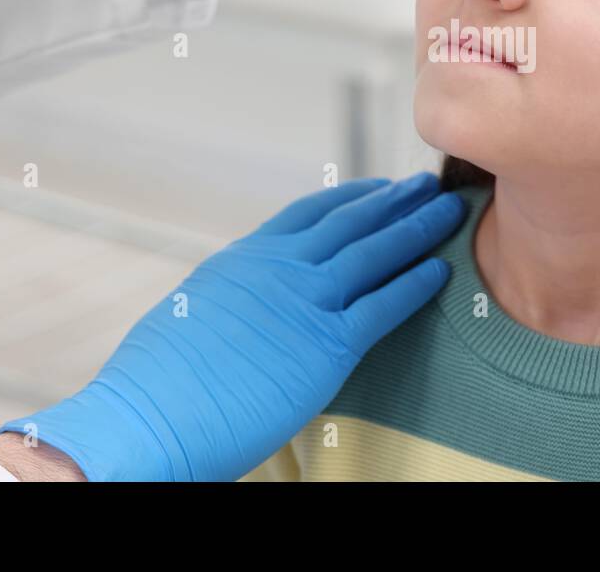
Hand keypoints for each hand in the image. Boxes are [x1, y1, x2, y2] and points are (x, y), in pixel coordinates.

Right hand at [0, 173, 463, 480]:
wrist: (151, 417)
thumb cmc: (158, 381)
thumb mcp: (195, 311)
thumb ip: (235, 294)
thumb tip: (245, 298)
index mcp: (246, 258)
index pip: (310, 213)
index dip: (352, 197)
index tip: (378, 187)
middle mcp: (280, 267)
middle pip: (351, 221)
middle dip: (395, 200)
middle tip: (427, 184)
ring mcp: (305, 302)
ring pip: (375, 252)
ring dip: (417, 227)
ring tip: (448, 209)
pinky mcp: (327, 344)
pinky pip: (384, 305)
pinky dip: (416, 284)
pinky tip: (440, 270)